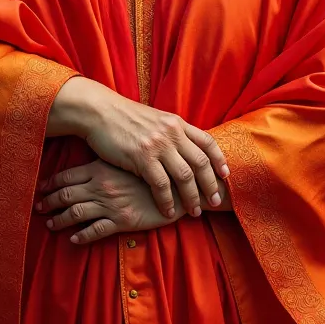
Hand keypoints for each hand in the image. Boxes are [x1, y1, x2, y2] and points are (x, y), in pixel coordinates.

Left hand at [37, 160, 186, 244]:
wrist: (180, 185)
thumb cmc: (155, 169)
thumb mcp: (130, 159)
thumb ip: (111, 162)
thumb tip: (94, 164)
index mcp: (102, 168)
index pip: (68, 175)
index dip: (51, 183)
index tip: (41, 188)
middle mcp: (102, 185)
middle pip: (66, 194)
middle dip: (49, 202)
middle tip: (37, 207)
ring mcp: (111, 203)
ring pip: (76, 212)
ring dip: (60, 219)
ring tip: (50, 225)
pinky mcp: (122, 220)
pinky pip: (96, 230)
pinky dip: (82, 236)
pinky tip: (73, 239)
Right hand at [46, 77, 228, 218]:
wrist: (99, 111)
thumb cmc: (123, 118)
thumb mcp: (154, 119)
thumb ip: (170, 132)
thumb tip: (183, 146)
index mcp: (177, 123)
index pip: (208, 142)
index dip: (219, 160)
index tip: (225, 176)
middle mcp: (172, 132)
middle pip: (201, 163)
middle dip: (210, 185)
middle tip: (214, 202)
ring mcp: (158, 145)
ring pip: (185, 177)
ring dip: (191, 198)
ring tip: (193, 212)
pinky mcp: (142, 157)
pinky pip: (161, 185)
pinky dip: (167, 201)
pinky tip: (168, 212)